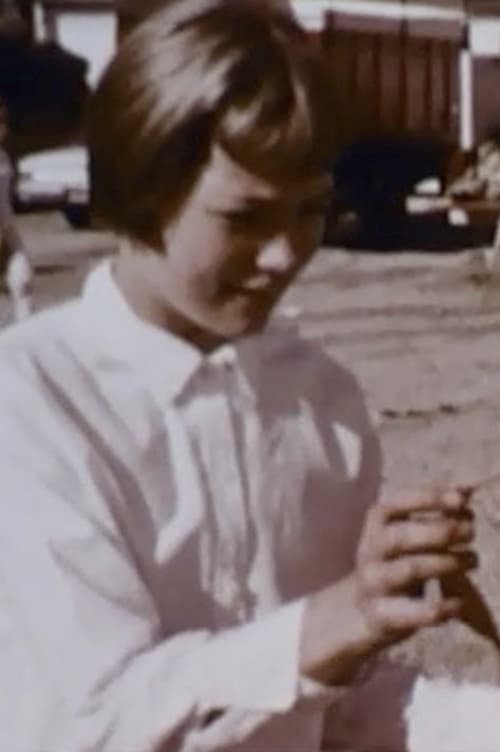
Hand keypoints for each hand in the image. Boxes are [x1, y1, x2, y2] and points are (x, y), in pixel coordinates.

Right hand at [300, 489, 474, 684]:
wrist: (357, 610)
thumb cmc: (392, 562)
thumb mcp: (406, 533)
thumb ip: (435, 512)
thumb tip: (466, 490)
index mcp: (375, 524)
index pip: (397, 504)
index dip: (429, 499)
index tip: (460, 500)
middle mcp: (370, 550)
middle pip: (402, 537)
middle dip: (441, 531)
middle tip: (471, 532)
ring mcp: (374, 583)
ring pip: (410, 570)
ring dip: (447, 563)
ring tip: (472, 560)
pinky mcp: (384, 616)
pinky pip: (417, 612)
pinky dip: (444, 607)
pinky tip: (459, 603)